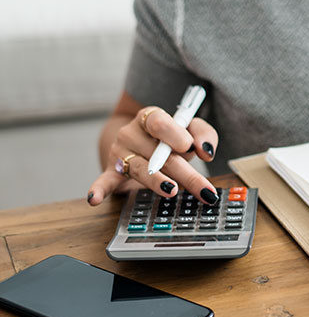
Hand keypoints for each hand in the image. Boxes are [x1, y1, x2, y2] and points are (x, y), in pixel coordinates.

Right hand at [87, 107, 219, 204]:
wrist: (139, 142)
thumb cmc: (170, 137)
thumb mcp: (190, 130)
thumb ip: (203, 134)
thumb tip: (206, 150)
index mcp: (151, 117)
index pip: (159, 122)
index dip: (175, 134)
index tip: (189, 147)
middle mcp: (131, 133)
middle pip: (158, 154)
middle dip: (185, 173)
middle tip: (204, 189)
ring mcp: (120, 153)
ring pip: (140, 169)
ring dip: (157, 181)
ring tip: (171, 190)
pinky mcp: (111, 172)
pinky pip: (104, 181)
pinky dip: (99, 190)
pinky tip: (93, 199)